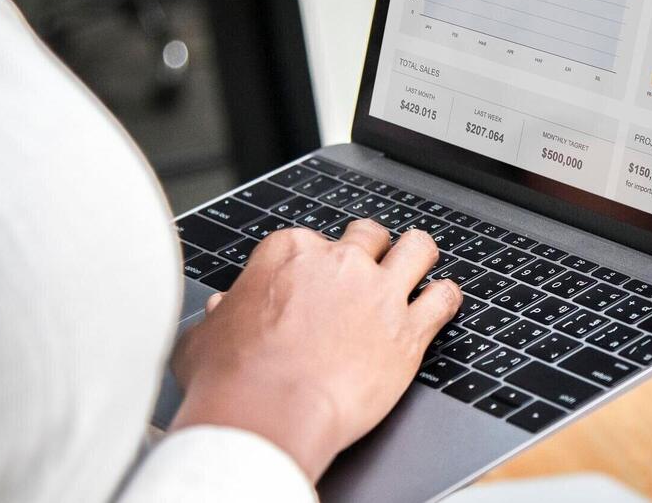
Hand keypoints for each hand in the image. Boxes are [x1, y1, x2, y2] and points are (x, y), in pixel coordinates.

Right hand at [169, 221, 461, 480]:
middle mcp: (340, 263)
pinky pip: (444, 298)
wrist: (269, 416)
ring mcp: (379, 293)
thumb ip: (220, 316)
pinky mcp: (408, 330)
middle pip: (368, 235)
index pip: (311, 240)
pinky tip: (442, 303)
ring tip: (417, 267)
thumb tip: (221, 311)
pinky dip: (446, 298)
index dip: (314, 263)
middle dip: (369, 249)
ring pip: (417, 249)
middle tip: (366, 269)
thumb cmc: (232, 381)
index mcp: (290, 254)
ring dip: (417, 257)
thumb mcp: (205, 338)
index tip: (313, 283)